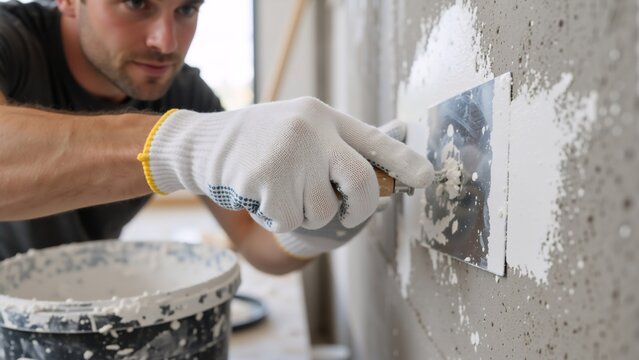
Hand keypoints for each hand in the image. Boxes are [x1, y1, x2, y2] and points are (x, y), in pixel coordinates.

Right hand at [138, 97, 433, 231]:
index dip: (403, 161)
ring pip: (322, 211)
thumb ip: (337, 147)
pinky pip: (290, 220)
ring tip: (279, 188)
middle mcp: (312, 130)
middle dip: (360, 209)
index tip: (426, 179)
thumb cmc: (261, 141)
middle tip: (347, 214)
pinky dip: (276, 217)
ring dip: (303, 212)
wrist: (204, 143)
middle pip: (361, 183)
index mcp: (324, 116)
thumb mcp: (301, 129)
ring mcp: (289, 154)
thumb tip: (388, 165)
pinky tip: (259, 195)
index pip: (374, 140)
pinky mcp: (265, 179)